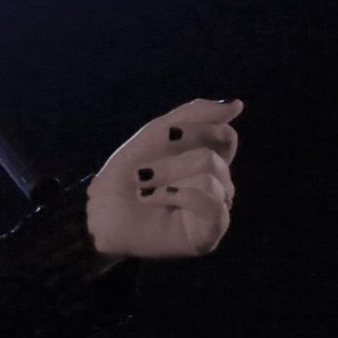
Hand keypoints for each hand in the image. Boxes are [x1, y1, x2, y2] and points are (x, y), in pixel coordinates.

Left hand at [87, 98, 242, 259]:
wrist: (101, 208)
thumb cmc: (127, 171)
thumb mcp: (158, 134)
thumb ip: (194, 116)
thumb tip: (237, 103)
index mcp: (208, 160)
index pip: (225, 136)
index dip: (197, 129)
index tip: (167, 134)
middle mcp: (218, 186)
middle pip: (214, 156)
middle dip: (173, 159)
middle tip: (143, 171)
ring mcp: (215, 211)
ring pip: (213, 177)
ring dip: (168, 176)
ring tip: (143, 188)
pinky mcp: (208, 234)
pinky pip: (211, 204)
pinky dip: (176, 194)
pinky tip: (152, 199)